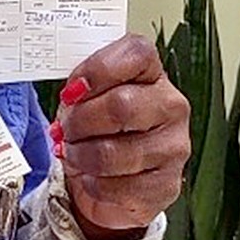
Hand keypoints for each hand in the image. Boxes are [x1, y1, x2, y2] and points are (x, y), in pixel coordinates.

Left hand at [51, 34, 190, 239]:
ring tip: (74, 154)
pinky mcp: (166, 185)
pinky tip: (93, 177)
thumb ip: (80, 88)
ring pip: (114, 151)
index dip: (97, 70)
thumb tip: (72, 96)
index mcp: (152, 75)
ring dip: (81, 156)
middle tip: (65, 130)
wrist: (110, 184)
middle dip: (79, 122)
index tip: (72, 91)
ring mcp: (174, 147)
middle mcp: (171, 106)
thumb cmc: (97, 132)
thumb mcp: (85, 100)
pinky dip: (93, 184)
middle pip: (121, 106)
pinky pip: (118, 186)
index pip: (136, 54)